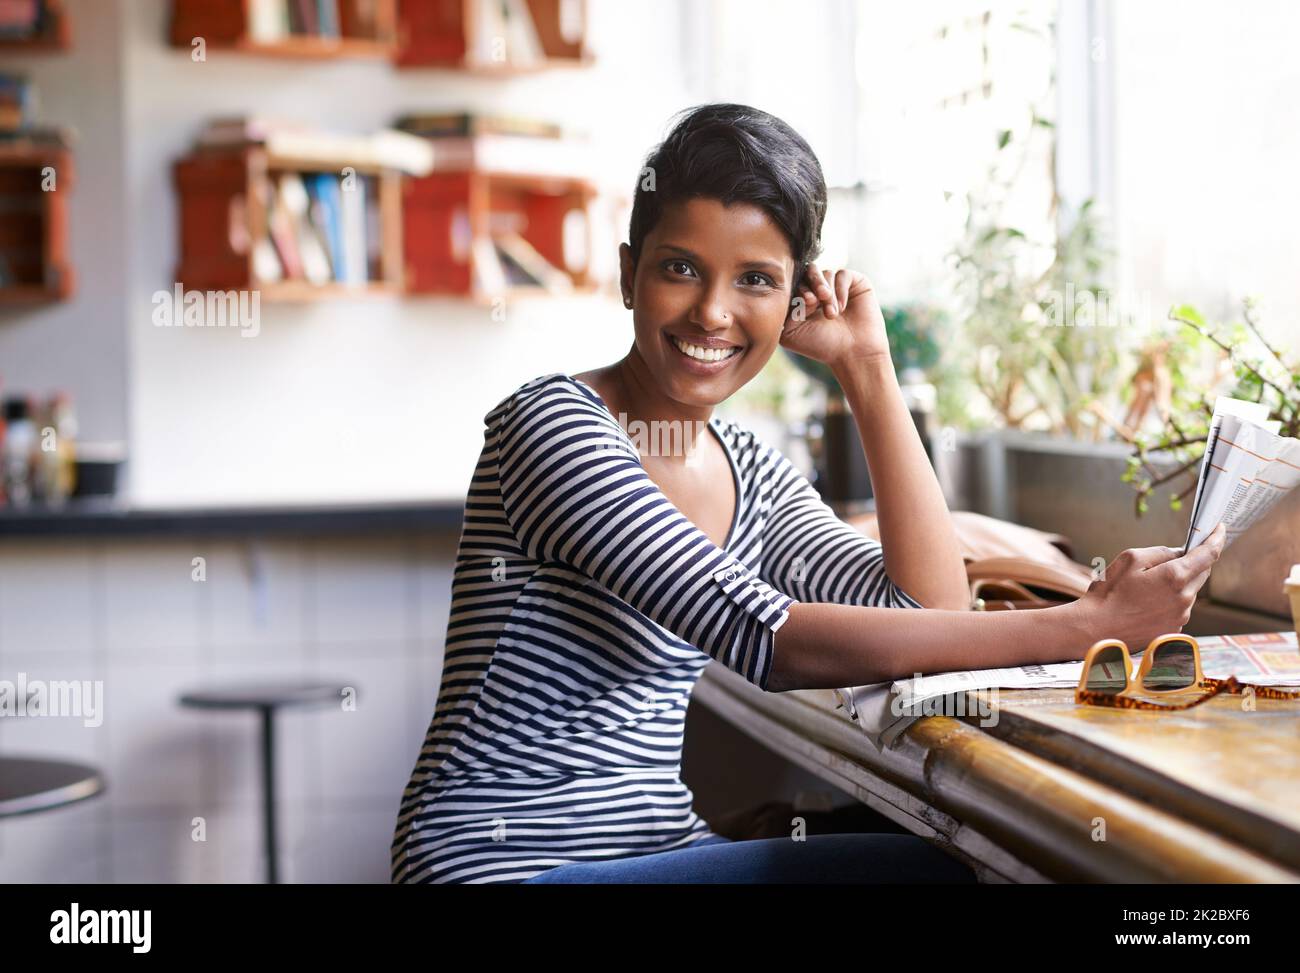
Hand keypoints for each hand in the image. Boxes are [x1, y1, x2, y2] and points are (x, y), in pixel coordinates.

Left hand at [779, 263, 891, 370]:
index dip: (798, 288)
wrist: (853, 352)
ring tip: (831, 315)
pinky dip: (840, 290)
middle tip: (815, 301)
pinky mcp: (855, 283)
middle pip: (809, 272)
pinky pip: (843, 274)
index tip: (806, 302)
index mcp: (802, 299)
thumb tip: (788, 291)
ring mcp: (837, 285)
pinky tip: (842, 308)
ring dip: (827, 294)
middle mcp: (819, 290)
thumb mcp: (791, 331)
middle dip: (812, 284)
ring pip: (826, 273)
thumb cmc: (822, 345)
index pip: (795, 282)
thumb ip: (783, 311)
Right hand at [1073, 522, 1226, 650]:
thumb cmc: (1108, 593)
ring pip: (1189, 591)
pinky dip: (1170, 601)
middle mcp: (1184, 598)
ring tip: (1146, 588)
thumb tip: (1179, 553)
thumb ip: (1160, 552)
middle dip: (1192, 562)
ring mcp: (1181, 616)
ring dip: (1178, 584)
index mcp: (1175, 577)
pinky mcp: (1174, 630)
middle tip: (1169, 559)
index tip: (1219, 529)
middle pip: (1201, 573)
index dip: (1216, 539)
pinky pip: (1179, 608)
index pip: (1208, 554)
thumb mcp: (1130, 559)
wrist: (1095, 629)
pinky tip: (1145, 603)